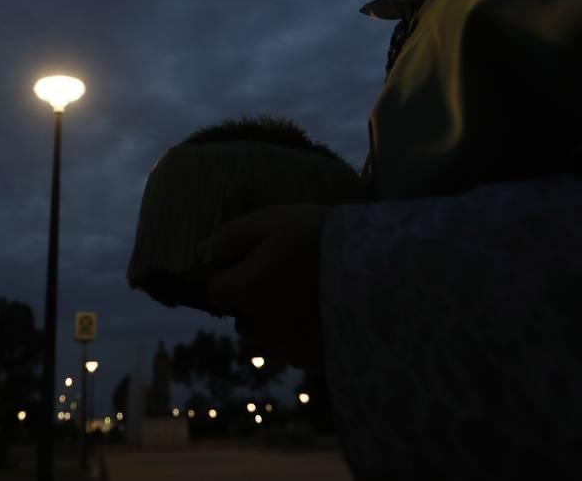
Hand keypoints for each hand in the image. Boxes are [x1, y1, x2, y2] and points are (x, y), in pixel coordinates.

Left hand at [197, 203, 332, 369]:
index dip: (228, 274)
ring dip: (274, 322)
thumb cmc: (319, 238)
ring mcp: (289, 346)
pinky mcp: (315, 358)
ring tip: (303, 296)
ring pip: (267, 338)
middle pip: (241, 318)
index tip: (251, 260)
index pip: (215, 291)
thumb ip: (230, 238)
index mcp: (245, 290)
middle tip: (283, 275)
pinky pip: (295, 350)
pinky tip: (321, 312)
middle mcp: (260, 325)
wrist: (380, 271)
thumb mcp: (271, 222)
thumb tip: (201, 254)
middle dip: (251, 301)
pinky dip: (300, 335)